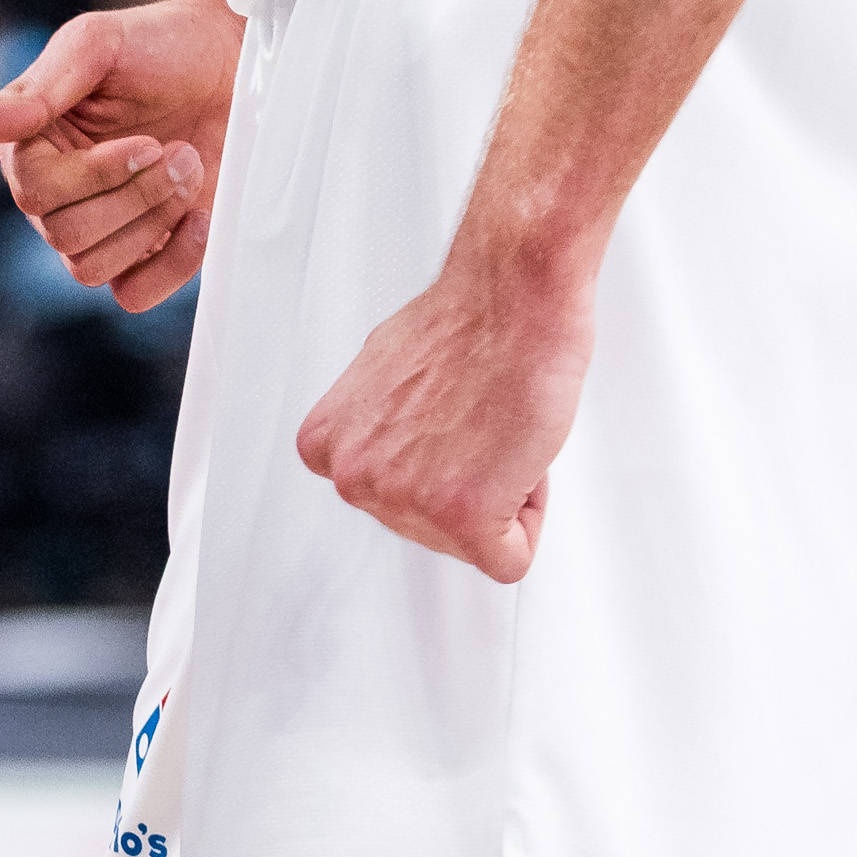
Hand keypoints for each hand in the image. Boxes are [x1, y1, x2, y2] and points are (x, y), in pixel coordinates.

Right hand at [0, 0, 240, 308]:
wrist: (226, 63)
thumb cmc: (157, 45)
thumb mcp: (95, 46)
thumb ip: (34, 90)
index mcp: (30, 145)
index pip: (34, 193)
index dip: (95, 177)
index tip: (147, 143)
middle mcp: (55, 193)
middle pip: (67, 236)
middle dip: (136, 197)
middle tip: (177, 152)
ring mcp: (99, 226)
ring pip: (93, 269)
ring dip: (154, 222)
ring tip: (189, 169)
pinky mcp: (143, 253)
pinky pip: (134, 294)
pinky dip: (172, 263)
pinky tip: (198, 217)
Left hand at [294, 249, 598, 585]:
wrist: (512, 297)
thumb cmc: (464, 325)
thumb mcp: (378, 378)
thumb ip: (375, 429)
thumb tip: (389, 447)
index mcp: (327, 446)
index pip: (392, 500)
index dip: (438, 464)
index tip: (450, 419)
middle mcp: (353, 477)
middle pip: (432, 528)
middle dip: (469, 482)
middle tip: (480, 422)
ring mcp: (403, 499)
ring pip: (473, 544)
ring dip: (499, 493)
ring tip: (496, 428)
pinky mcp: (461, 516)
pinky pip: (508, 559)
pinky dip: (529, 516)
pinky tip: (517, 456)